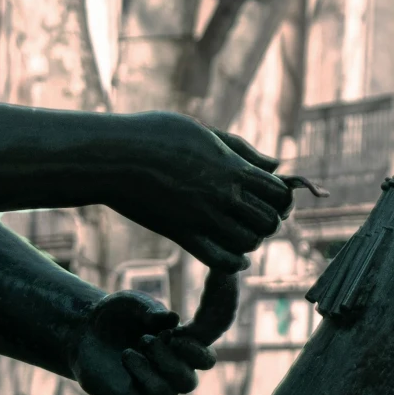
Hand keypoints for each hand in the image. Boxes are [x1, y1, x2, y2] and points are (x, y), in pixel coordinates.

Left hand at [72, 290, 217, 394]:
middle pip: (188, 383)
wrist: (85, 331)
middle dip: (167, 362)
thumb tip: (172, 319)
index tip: (173, 337)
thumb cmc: (117, 314)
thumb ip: (150, 310)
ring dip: (148, 377)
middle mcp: (172, 374)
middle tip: (143, 341)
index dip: (196, 353)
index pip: (206, 360)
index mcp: (181, 348)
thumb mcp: (131, 304)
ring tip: (126, 354)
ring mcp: (151, 391)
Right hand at [106, 115, 292, 272]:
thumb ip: (241, 149)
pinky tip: (233, 254)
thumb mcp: (204, 132)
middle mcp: (223, 195)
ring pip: (249, 243)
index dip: (279, 196)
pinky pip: (221, 261)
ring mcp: (203, 218)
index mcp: (231, 167)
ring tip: (236, 230)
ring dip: (249, 239)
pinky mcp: (182, 235)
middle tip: (251, 214)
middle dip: (267, 219)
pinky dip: (234, 262)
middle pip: (270, 221)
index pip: (279, 192)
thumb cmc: (154, 134)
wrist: (114, 156)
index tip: (265, 194)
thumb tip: (275, 165)